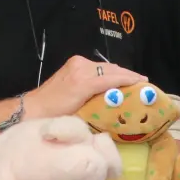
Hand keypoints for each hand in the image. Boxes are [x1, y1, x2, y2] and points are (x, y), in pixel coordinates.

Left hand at [27, 56, 144, 117]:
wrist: (33, 108)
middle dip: (128, 75)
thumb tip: (120, 103)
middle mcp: (82, 67)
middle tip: (143, 83)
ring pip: (106, 66)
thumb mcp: (82, 114)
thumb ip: (101, 104)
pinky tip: (116, 78)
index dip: (131, 80)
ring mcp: (78, 63)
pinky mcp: (75, 63)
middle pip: (112, 69)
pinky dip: (108, 71)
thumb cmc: (57, 117)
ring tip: (134, 81)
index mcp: (83, 81)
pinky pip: (97, 66)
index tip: (145, 84)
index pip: (113, 78)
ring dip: (119, 73)